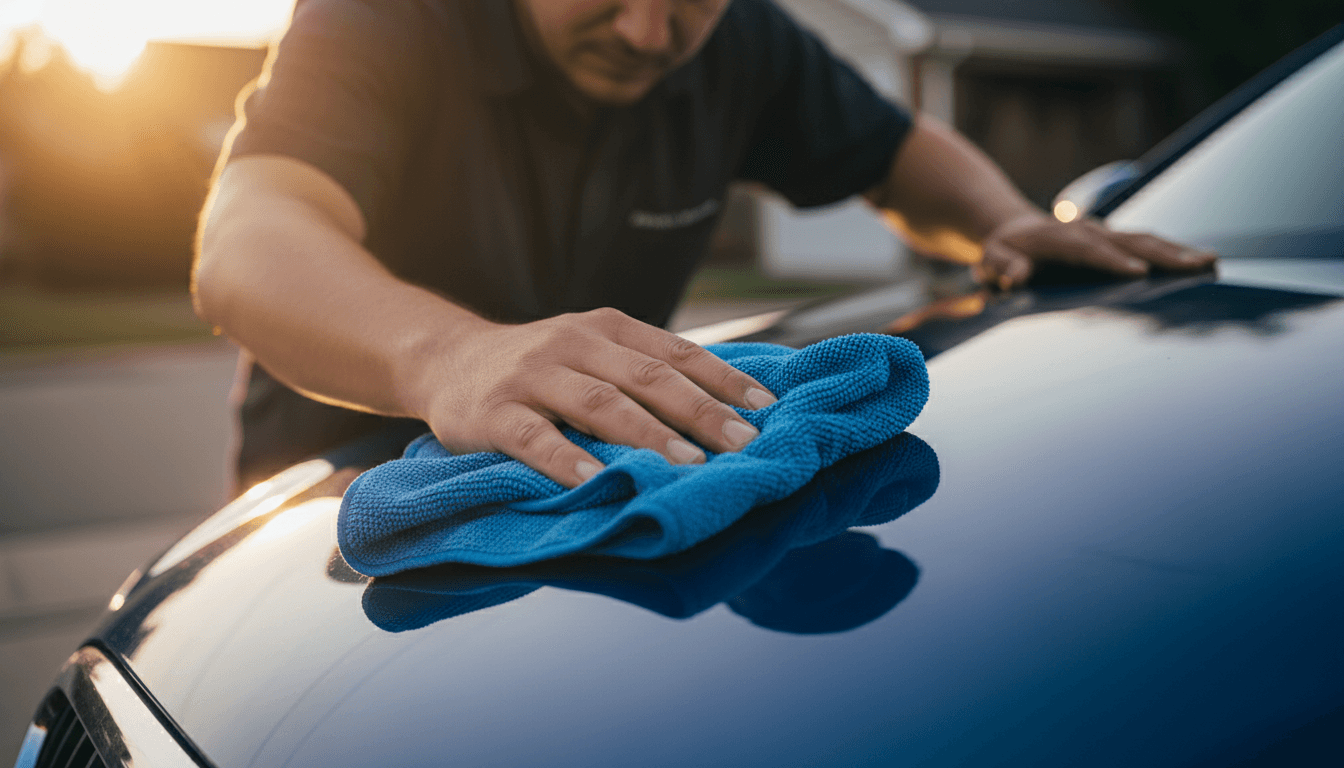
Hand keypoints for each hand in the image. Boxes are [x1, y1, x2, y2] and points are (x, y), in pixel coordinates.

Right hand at [414, 307, 776, 487]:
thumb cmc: (539, 367)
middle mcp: (574, 343)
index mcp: (608, 328)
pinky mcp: (493, 412)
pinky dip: (566, 459)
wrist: (446, 359)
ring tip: (688, 464)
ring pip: (598, 402)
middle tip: (744, 444)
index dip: (724, 380)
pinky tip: (594, 481)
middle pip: (648, 377)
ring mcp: (532, 376)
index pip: (676, 353)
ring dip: (647, 434)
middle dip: (701, 411)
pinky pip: (533, 437)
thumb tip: (724, 409)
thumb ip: (643, 371)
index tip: (767, 410)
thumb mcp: (593, 352)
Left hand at [976, 212, 1216, 289]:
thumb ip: (1002, 267)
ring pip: (1146, 240)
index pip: (1088, 249)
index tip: (1138, 273)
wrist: (1013, 230)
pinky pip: (1149, 246)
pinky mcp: (1116, 242)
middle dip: (1164, 253)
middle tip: (1198, 265)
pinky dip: (1175, 254)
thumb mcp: (992, 260)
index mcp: (1059, 237)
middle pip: (1129, 240)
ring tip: (1212, 263)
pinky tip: (1203, 265)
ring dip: (1179, 251)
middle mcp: (1089, 231)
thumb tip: (1017, 276)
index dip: (1112, 260)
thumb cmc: (1001, 252)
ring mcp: (1106, 234)